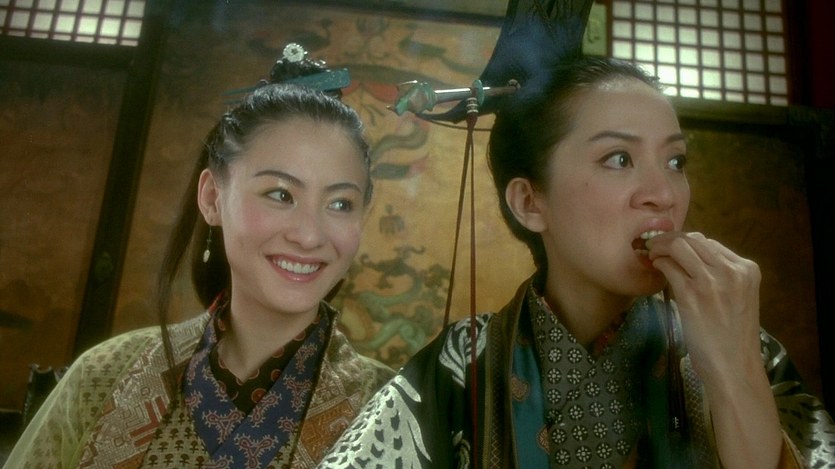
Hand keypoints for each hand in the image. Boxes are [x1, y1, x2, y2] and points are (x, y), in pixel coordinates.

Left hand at [646, 231, 761, 384]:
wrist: (734, 367)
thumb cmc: (732, 337)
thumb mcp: (737, 297)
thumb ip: (721, 276)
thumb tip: (690, 258)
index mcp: (747, 269)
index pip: (710, 242)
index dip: (687, 242)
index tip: (672, 247)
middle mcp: (732, 271)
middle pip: (694, 239)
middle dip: (670, 239)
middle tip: (655, 246)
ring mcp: (712, 281)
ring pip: (680, 246)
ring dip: (661, 247)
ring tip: (652, 254)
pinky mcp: (691, 294)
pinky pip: (669, 265)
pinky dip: (659, 262)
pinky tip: (655, 267)